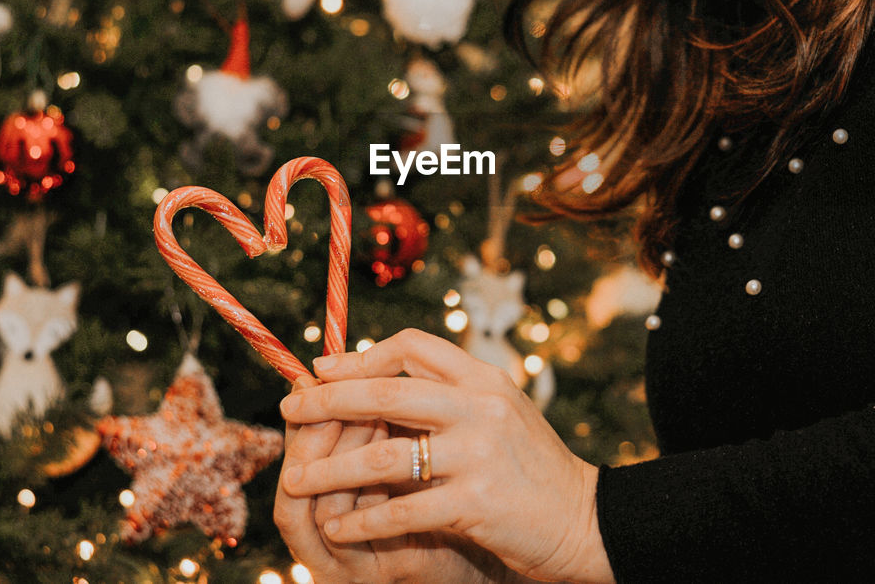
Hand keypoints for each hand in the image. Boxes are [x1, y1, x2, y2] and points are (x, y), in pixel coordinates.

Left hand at [279, 329, 615, 583]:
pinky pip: (401, 509)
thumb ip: (450, 395)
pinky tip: (337, 528)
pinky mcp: (476, 502)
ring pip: (382, 454)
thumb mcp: (499, 413)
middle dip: (327, 401)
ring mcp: (478, 454)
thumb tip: (376, 378)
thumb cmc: (532, 469)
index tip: (323, 370)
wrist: (585, 520)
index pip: (412, 346)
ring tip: (294, 479)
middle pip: (386, 392)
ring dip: (328, 469)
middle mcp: (481, 406)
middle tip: (289, 409)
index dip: (361, 357)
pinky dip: (362, 521)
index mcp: (484, 378)